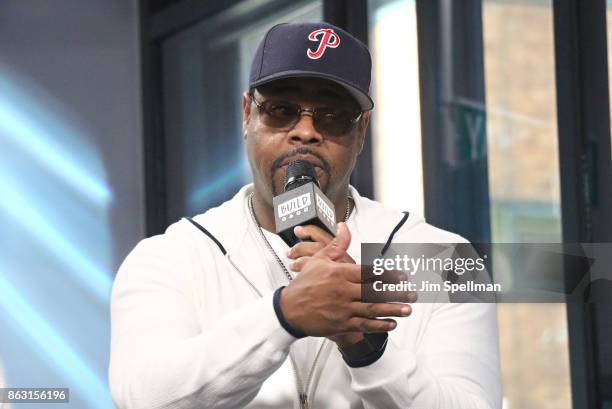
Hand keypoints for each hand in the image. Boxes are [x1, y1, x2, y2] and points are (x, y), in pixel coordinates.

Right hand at [280, 223, 411, 337]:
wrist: (289, 310)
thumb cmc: (305, 283)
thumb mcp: (318, 260)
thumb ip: (337, 244)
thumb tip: (344, 226)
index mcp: (339, 274)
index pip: (368, 273)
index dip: (387, 274)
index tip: (403, 275)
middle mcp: (343, 292)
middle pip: (374, 292)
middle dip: (396, 293)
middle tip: (413, 294)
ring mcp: (342, 309)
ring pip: (371, 309)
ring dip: (391, 310)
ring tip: (408, 310)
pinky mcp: (340, 324)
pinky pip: (363, 325)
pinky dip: (378, 325)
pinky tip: (391, 324)